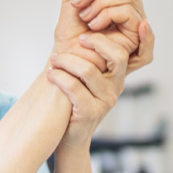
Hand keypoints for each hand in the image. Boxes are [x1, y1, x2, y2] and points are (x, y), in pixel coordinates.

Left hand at [47, 32, 128, 149]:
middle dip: (93, 43)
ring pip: (88, 70)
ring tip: (53, 61)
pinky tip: (49, 74)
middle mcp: (116, 87)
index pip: (122, 51)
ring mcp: (106, 100)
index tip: (84, 34)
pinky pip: (74, 87)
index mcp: (116, 77)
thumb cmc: (71, 104)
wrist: (68, 138)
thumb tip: (71, 34)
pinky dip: (59, 77)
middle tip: (72, 41)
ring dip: (66, 61)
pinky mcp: (92, 111)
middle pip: (116, 55)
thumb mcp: (81, 80)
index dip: (105, 39)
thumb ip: (83, 60)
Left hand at [54, 0, 152, 73]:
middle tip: (77, 5)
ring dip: (100, 4)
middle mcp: (129, 7)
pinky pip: (131, 14)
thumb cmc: (69, 33)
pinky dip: (108, 15)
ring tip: (85, 20)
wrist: (65, 61)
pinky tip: (94, 26)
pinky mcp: (135, 37)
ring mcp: (134, 22)